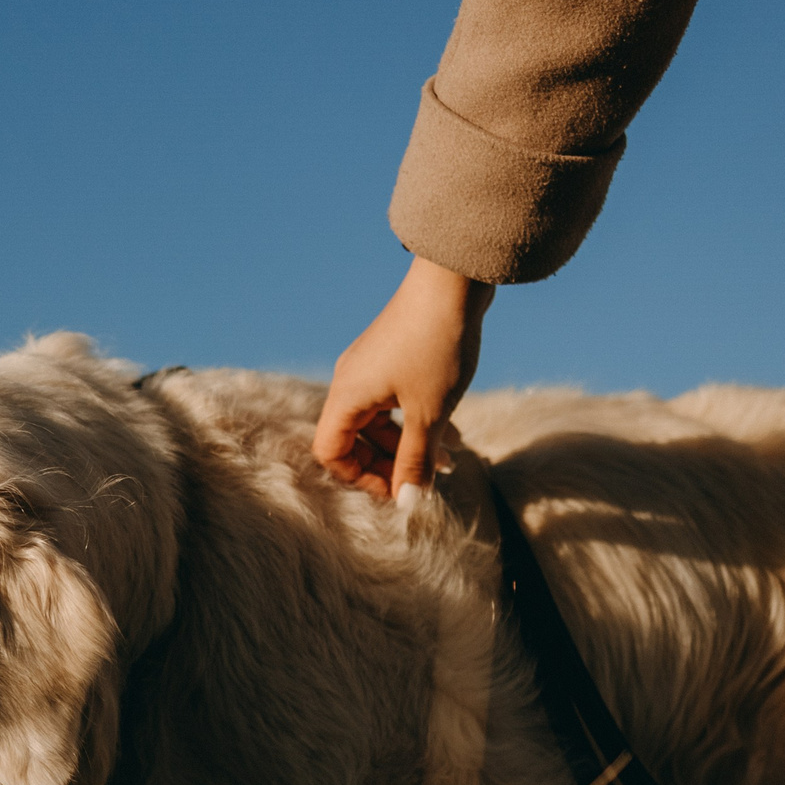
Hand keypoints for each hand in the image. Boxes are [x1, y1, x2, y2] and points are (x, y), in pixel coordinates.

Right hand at [314, 255, 493, 499]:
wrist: (454, 281)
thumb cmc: (437, 347)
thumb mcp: (429, 414)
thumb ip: (415, 461)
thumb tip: (407, 503)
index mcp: (347, 396)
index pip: (330, 453)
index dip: (360, 478)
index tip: (398, 488)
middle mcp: (350, 380)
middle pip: (353, 439)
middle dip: (390, 463)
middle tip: (427, 479)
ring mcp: (370, 365)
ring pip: (378, 420)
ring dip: (408, 443)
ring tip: (449, 458)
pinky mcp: (391, 354)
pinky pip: (392, 399)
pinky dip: (413, 419)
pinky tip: (448, 429)